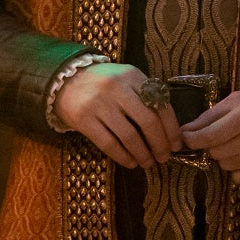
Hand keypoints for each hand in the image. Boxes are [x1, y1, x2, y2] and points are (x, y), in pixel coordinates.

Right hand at [55, 63, 183, 168]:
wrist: (64, 80)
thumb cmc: (102, 83)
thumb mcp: (126, 80)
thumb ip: (145, 96)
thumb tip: (169, 130)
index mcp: (132, 76)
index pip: (160, 105)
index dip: (171, 129)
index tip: (176, 145)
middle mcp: (116, 87)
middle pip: (148, 122)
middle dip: (160, 145)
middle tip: (164, 158)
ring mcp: (98, 103)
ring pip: (129, 136)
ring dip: (142, 154)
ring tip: (148, 163)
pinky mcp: (83, 119)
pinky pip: (108, 143)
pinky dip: (123, 157)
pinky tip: (130, 163)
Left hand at [181, 88, 239, 184]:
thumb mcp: (237, 100)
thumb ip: (210, 115)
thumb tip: (185, 132)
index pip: (210, 134)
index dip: (192, 139)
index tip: (185, 139)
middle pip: (217, 151)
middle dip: (212, 146)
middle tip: (221, 138)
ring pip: (227, 165)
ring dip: (225, 157)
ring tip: (236, 145)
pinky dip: (238, 171)